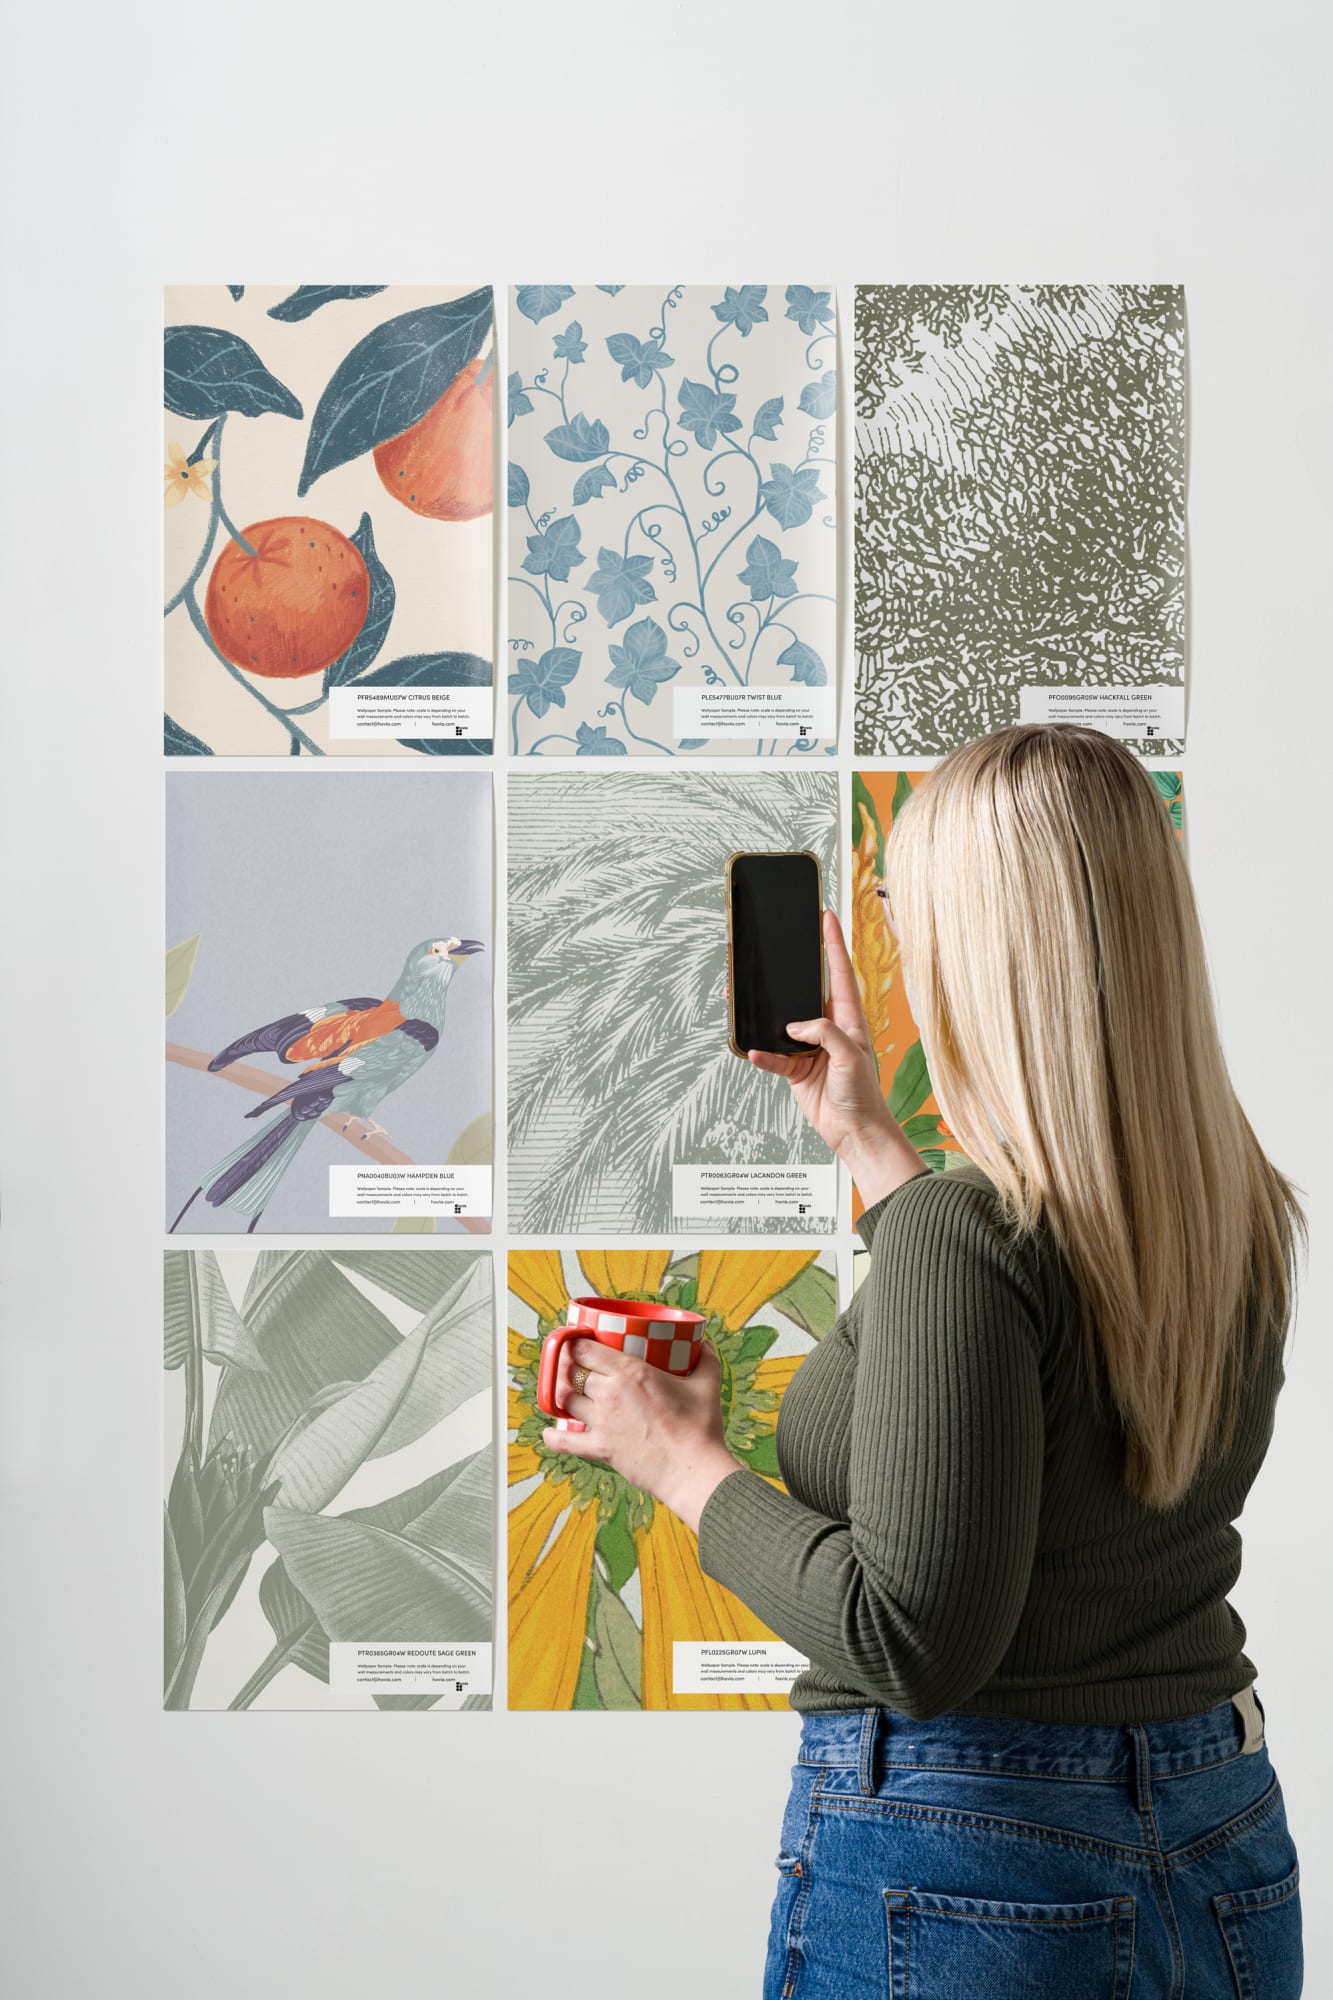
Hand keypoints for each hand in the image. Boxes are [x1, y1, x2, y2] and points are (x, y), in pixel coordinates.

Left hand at [543, 1336, 741, 1533]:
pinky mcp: (600, 1449)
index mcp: (631, 1372)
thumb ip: (706, 1360)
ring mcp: (602, 1422)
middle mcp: (610, 1393)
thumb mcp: (707, 1385)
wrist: (693, 1470)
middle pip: (572, 1372)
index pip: (585, 1349)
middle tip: (573, 1366)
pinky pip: (565, 1442)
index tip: (575, 1341)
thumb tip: (706, 1344)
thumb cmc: (700, 1428)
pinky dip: (552, 1437)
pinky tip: (549, 1433)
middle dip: (568, 1367)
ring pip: (566, 1401)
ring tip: (567, 1393)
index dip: (574, 1342)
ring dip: (563, 1395)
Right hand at [747, 910, 927, 1207]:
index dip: (833, 943)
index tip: (825, 916)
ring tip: (741, 997)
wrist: (855, 1132)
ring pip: (780, 1022)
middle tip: (773, 948)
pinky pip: (772, 1057)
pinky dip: (762, 1055)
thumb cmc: (863, 1094)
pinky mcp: (795, 1069)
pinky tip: (753, 1051)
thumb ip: (826, 1034)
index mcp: (849, 1018)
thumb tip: (796, 1025)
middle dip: (789, 971)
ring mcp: (809, 1048)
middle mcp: (827, 1028)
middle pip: (804, 991)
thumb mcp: (851, 1057)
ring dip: (763, 1014)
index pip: (839, 972)